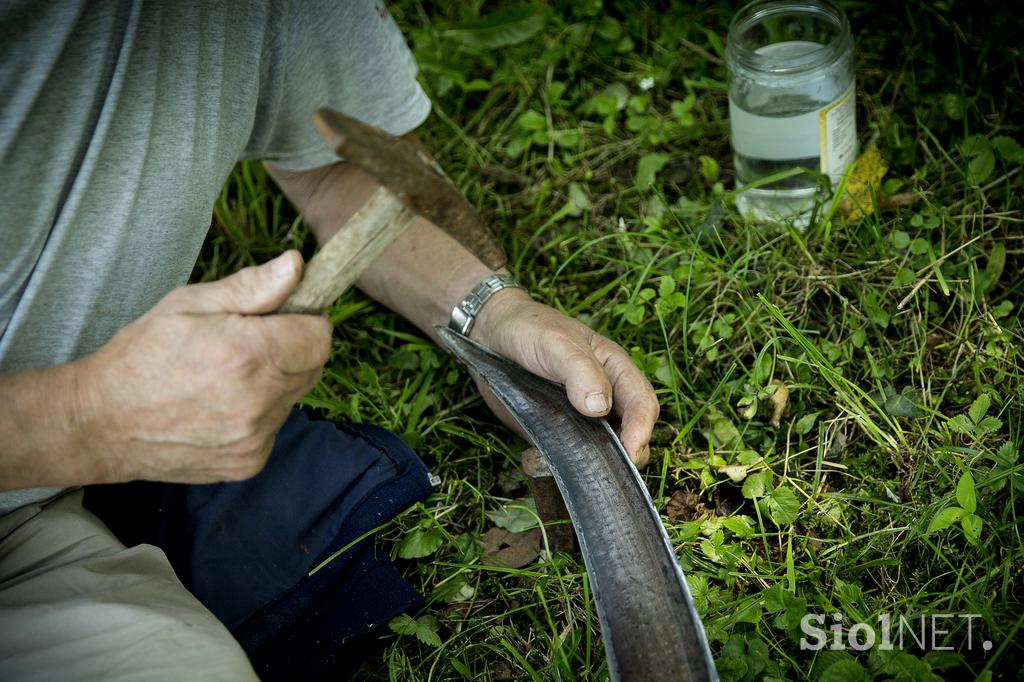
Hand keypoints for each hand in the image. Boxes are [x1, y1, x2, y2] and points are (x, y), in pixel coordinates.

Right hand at [75, 251, 331, 483]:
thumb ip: (252, 288)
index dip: (306, 321)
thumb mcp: (189, 304)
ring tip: (228, 376)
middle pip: (313, 367)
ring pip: (294, 398)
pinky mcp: (250, 461)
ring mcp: (255, 437)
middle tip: (249, 344)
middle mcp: (259, 401)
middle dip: (292, 350)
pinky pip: (275, 427)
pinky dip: (259, 414)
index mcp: (248, 355)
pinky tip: (221, 405)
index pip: (320, 337)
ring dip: (275, 383)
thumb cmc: (142, 354)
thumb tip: (296, 266)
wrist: (101, 423)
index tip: (282, 318)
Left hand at [470, 289, 658, 466]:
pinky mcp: (558, 432)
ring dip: (599, 464)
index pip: (642, 403)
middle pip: (631, 432)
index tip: (630, 451)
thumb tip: (600, 407)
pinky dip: (567, 467)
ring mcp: (582, 417)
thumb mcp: (557, 343)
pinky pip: (572, 456)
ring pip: (605, 449)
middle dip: (627, 454)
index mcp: (615, 370)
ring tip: (582, 472)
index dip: (641, 429)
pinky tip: (545, 466)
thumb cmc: (531, 329)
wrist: (490, 335)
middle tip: (608, 470)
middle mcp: (605, 396)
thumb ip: (580, 370)